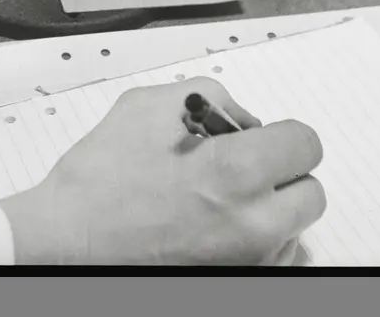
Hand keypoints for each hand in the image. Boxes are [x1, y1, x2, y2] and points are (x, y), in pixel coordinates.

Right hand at [0, 78, 324, 265]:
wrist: (68, 239)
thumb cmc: (100, 178)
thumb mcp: (150, 105)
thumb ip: (211, 97)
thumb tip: (241, 119)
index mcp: (235, 173)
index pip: (305, 144)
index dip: (281, 133)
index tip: (263, 136)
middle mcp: (252, 226)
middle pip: (310, 193)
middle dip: (283, 172)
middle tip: (246, 164)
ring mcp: (245, 263)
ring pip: (293, 230)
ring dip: (272, 209)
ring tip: (224, 198)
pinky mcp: (234, 282)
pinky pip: (273, 260)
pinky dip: (258, 242)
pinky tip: (219, 225)